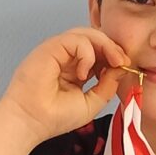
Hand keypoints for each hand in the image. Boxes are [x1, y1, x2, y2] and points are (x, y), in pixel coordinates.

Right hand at [1, 27, 137, 142]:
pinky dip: (87, 53)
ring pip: (86, 33)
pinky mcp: (51, 47)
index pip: (98, 51)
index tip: (125, 67)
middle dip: (112, 46)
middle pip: (94, 38)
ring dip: (105, 44)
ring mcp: (58, 50)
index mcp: (75, 68)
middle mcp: (66, 57)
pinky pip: (76, 39)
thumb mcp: (91, 103)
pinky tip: (85, 73)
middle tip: (123, 60)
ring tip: (114, 61)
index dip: (113, 55)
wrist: (31, 121)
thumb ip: (107, 86)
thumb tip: (121, 68)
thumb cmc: (55, 117)